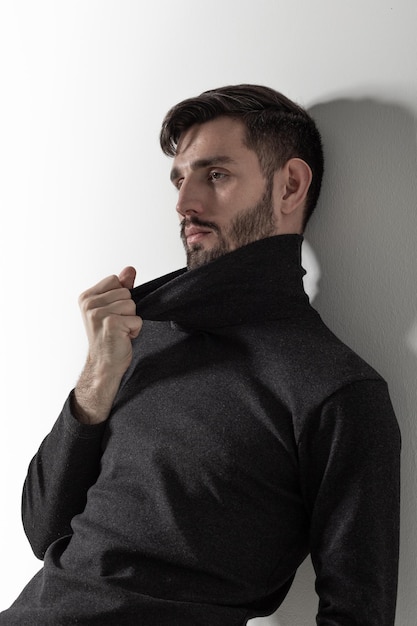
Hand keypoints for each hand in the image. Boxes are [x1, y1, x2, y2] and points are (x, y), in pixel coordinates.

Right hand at [74, 266, 142, 423]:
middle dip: (128, 309)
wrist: (104, 365)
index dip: (121, 297)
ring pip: (132, 304)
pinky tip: (123, 338)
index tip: (112, 313)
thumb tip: (130, 269)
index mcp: (87, 297)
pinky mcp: (111, 323)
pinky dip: (135, 330)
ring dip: (131, 320)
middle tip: (117, 325)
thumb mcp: (114, 308)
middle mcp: (89, 304)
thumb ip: (122, 287)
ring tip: (120, 331)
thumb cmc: (109, 337)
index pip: (116, 280)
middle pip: (126, 292)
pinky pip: (136, 319)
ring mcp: (98, 314)